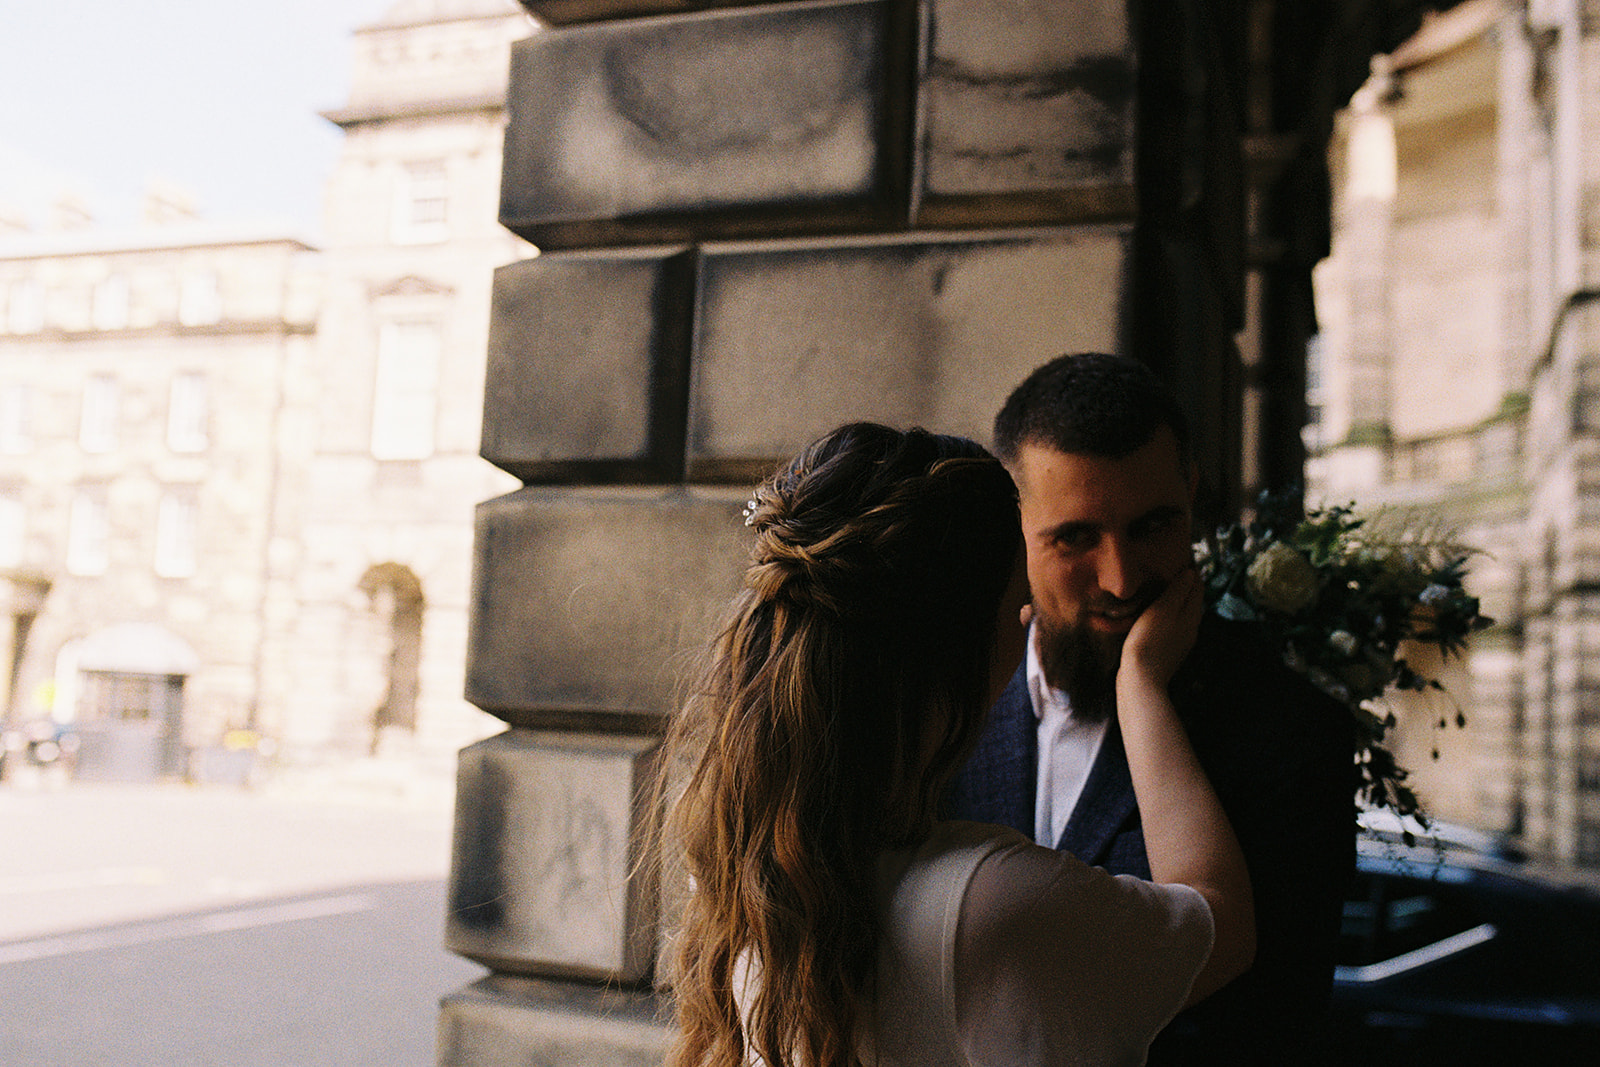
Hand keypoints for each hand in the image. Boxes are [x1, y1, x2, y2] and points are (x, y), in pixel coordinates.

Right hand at [1119, 567, 1202, 689]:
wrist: (1141, 678)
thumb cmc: (1149, 640)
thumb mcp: (1163, 609)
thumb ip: (1178, 591)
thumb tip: (1191, 573)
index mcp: (1192, 616)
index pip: (1197, 587)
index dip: (1191, 571)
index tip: (1181, 557)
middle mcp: (1190, 629)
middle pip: (1191, 601)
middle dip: (1183, 585)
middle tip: (1169, 570)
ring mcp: (1180, 642)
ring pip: (1181, 615)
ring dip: (1174, 601)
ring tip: (1159, 589)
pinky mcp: (1167, 651)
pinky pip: (1171, 627)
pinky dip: (1166, 615)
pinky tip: (1153, 615)